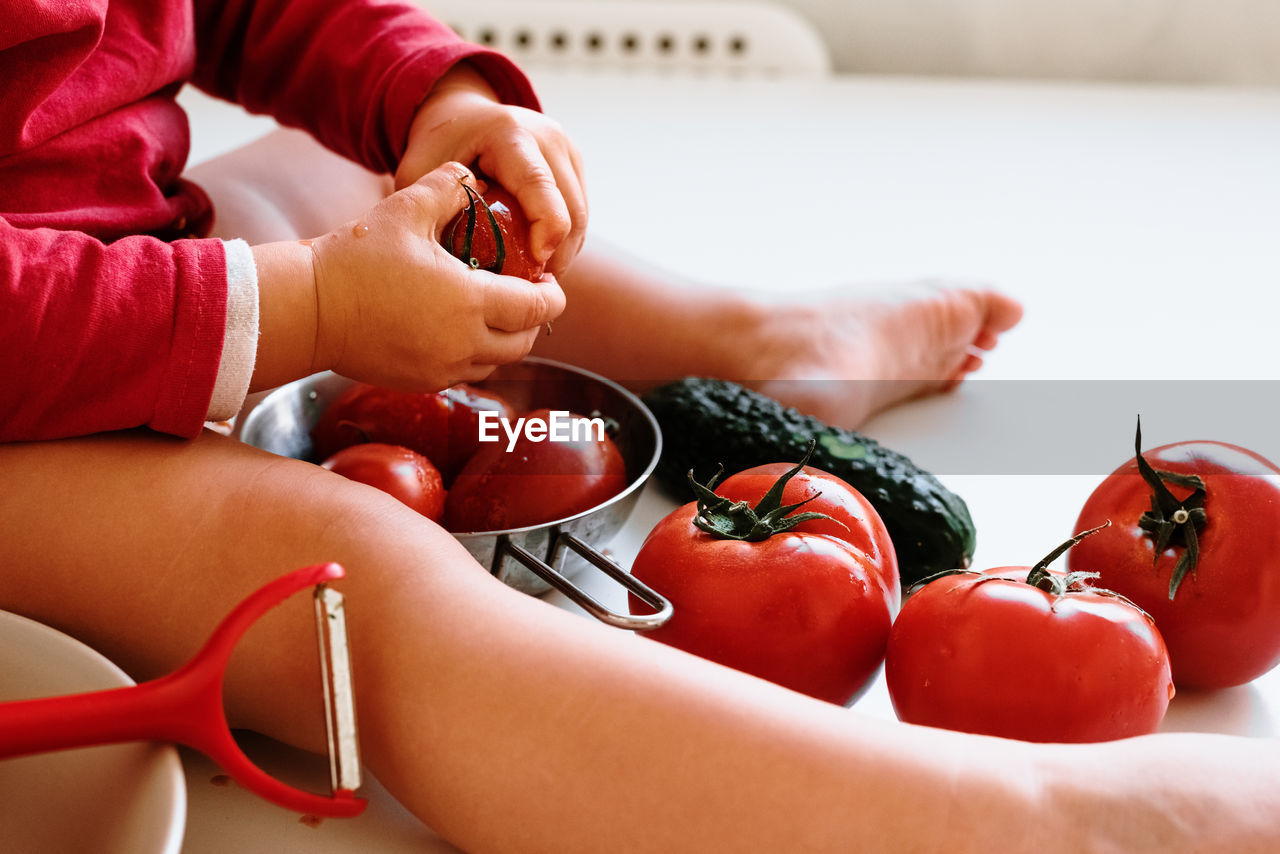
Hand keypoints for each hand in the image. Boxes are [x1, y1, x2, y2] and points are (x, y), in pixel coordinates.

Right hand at [301, 161, 564, 390]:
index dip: (551, 295)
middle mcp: (464, 343)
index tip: (548, 281)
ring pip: (497, 362)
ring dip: (504, 340)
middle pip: (524, 341)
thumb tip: (473, 178)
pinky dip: (474, 355)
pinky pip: (466, 373)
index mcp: (470, 301)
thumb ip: (448, 187)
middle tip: (525, 295)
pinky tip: (458, 329)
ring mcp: (443, 368)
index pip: (537, 308)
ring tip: (494, 312)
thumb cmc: (356, 257)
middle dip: (532, 320)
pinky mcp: (421, 382)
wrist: (309, 309)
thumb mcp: (405, 208)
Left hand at [395, 63, 586, 277]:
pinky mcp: (574, 166)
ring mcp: (566, 150)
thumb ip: (428, 208)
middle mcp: (547, 137)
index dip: (545, 228)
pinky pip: (580, 213)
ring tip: (536, 281)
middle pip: (571, 208)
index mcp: (510, 134)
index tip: (535, 265)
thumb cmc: (438, 145)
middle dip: (557, 254)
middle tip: (532, 289)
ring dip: (564, 253)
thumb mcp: (419, 169)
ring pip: (582, 215)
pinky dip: (565, 242)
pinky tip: (541, 261)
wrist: (463, 114)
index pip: (540, 185)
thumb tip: (443, 258)